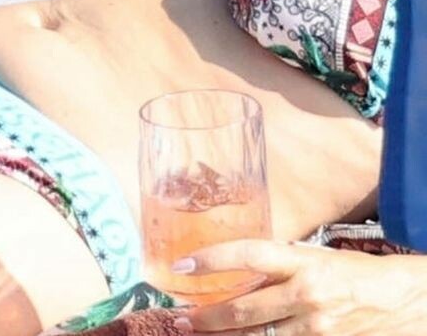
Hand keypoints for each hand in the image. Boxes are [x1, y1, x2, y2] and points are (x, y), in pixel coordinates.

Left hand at [175, 240, 426, 333]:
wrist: (403, 299)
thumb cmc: (354, 272)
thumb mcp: (315, 257)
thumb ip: (278, 263)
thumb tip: (236, 268)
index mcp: (303, 262)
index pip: (248, 256)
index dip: (212, 260)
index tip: (181, 266)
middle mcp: (306, 293)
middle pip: (244, 308)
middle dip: (207, 316)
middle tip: (181, 318)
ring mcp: (316, 326)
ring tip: (200, 333)